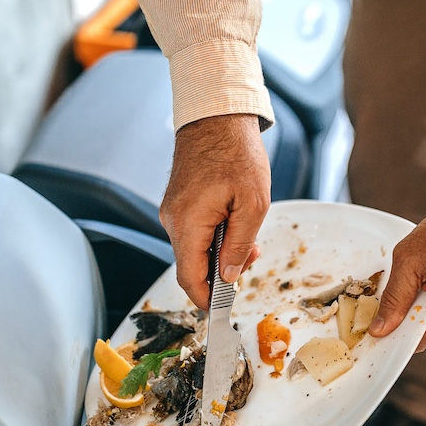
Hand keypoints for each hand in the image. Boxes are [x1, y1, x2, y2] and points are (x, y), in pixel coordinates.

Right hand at [160, 114, 270, 309]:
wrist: (216, 115)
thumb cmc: (237, 152)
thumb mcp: (253, 202)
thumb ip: (239, 244)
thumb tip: (227, 275)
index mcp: (187, 222)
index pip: (189, 277)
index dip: (206, 299)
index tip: (223, 309)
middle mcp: (172, 219)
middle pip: (192, 265)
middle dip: (222, 271)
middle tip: (253, 255)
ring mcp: (173, 211)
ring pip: (195, 249)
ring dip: (221, 251)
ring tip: (248, 234)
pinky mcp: (178, 203)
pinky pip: (194, 232)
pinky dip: (214, 236)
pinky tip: (235, 221)